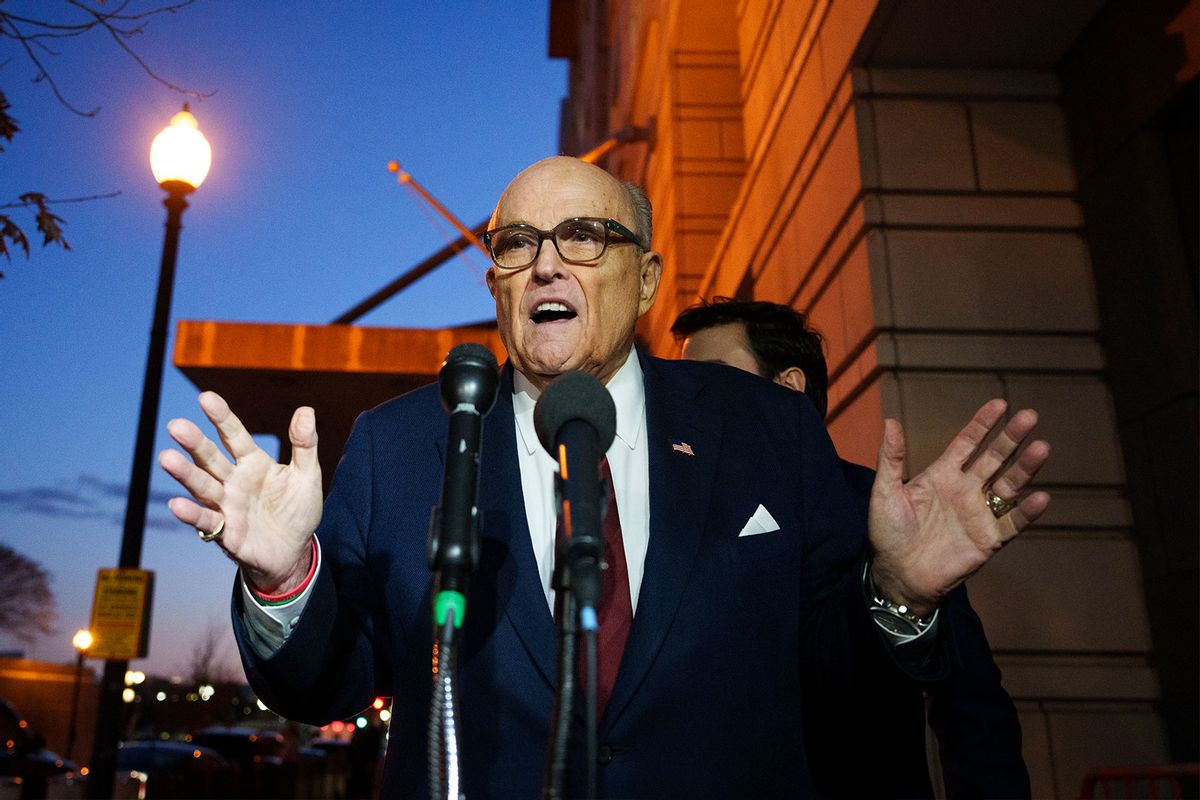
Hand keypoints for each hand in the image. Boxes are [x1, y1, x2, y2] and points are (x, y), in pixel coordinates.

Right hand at [158, 391, 323, 593]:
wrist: (295, 552)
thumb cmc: (297, 510)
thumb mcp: (307, 475)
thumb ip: (304, 444)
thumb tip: (306, 410)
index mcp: (253, 463)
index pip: (234, 435)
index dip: (222, 418)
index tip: (206, 397)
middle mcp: (233, 481)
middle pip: (210, 458)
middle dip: (194, 443)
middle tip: (176, 426)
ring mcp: (226, 506)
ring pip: (202, 486)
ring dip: (185, 474)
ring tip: (166, 459)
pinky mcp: (225, 533)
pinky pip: (206, 522)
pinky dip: (192, 514)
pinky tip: (176, 504)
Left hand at [868, 399, 1050, 616]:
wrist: (897, 575)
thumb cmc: (888, 533)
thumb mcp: (885, 492)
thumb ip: (891, 459)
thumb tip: (889, 421)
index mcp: (943, 475)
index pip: (967, 444)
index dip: (983, 424)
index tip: (1000, 404)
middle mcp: (966, 490)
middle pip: (994, 458)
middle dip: (1011, 438)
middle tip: (1030, 416)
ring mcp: (979, 513)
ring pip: (1009, 485)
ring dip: (1025, 468)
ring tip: (1042, 448)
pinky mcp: (988, 539)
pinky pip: (1012, 523)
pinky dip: (1027, 512)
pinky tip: (1041, 497)